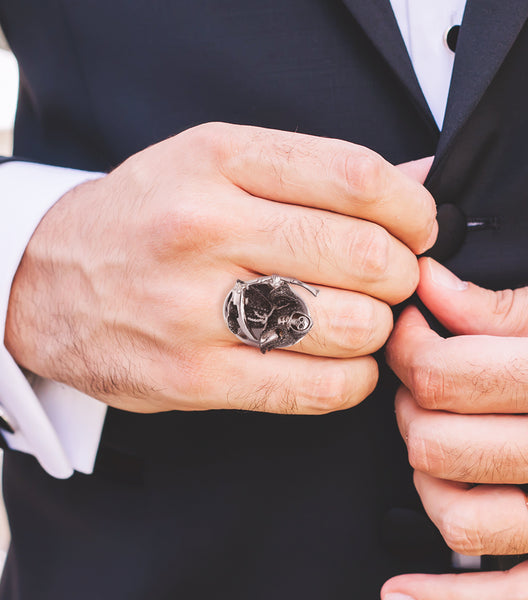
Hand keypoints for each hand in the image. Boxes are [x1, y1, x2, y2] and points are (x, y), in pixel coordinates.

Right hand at [5, 122, 435, 414]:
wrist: (43, 278)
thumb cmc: (140, 218)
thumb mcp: (210, 164)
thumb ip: (311, 172)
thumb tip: (417, 182)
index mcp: (215, 160)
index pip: (354, 177)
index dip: (411, 209)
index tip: (417, 229)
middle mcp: (202, 228)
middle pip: (362, 255)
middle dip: (399, 275)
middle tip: (387, 280)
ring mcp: (192, 308)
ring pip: (347, 326)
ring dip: (376, 328)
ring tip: (357, 320)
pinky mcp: (189, 376)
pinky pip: (313, 388)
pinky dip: (351, 381)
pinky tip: (341, 365)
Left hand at [384, 256, 527, 597]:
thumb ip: (505, 309)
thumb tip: (433, 286)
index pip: (443, 375)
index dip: (409, 348)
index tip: (412, 334)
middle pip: (435, 442)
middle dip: (412, 407)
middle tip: (422, 386)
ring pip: (454, 516)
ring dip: (429, 478)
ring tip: (440, 445)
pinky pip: (509, 599)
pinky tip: (404, 595)